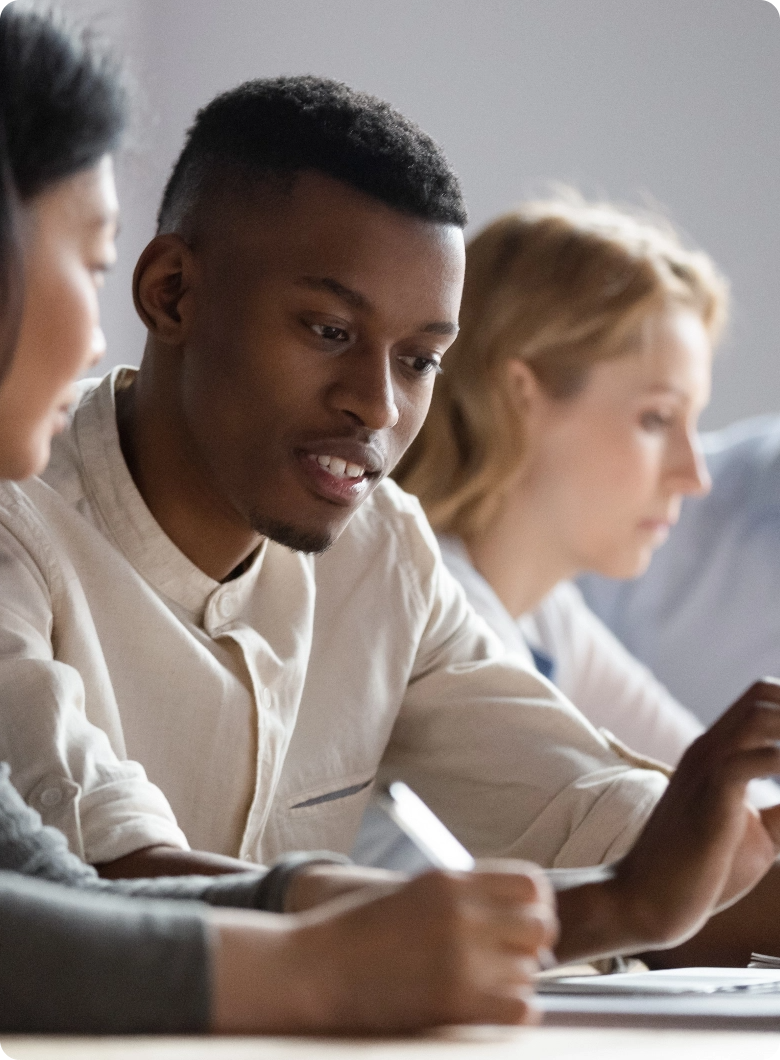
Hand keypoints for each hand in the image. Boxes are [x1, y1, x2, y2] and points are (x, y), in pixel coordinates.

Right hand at [211, 861, 556, 1033]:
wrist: (312, 970)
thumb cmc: (358, 933)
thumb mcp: (412, 894)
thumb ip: (462, 897)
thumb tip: (515, 914)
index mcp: (450, 881)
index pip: (531, 883)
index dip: (535, 905)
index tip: (521, 922)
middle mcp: (462, 913)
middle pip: (541, 926)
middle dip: (533, 945)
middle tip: (513, 960)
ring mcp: (460, 956)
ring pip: (531, 970)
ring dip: (517, 981)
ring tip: (488, 986)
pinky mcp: (455, 1001)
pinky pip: (522, 1007)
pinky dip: (515, 1011)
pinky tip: (491, 1009)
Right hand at [611, 678, 779, 949]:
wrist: (646, 901)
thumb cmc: (699, 871)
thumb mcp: (760, 836)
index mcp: (716, 752)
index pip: (762, 699)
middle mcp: (709, 749)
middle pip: (764, 695)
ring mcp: (706, 769)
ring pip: (760, 717)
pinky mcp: (710, 799)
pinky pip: (754, 761)